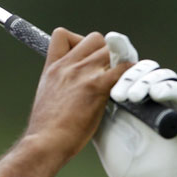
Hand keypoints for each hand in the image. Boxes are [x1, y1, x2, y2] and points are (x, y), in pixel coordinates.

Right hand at [24, 29, 130, 162]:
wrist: (45, 142)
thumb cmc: (47, 127)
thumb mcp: (47, 95)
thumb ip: (61, 82)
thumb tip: (75, 85)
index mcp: (52, 67)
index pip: (62, 34)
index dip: (79, 41)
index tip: (86, 57)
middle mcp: (66, 66)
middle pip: (94, 39)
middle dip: (105, 51)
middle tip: (110, 70)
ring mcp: (80, 74)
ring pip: (109, 49)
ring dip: (119, 61)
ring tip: (121, 78)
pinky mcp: (95, 87)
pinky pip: (121, 69)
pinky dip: (130, 73)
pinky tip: (131, 86)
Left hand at [93, 32, 176, 176]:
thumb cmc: (118, 155)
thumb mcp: (97, 120)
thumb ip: (90, 94)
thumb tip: (71, 68)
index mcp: (126, 90)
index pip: (121, 61)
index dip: (115, 50)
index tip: (106, 42)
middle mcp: (147, 91)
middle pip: (139, 63)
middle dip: (126, 69)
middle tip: (114, 89)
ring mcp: (167, 100)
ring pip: (159, 73)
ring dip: (143, 81)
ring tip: (130, 98)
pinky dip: (169, 89)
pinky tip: (155, 94)